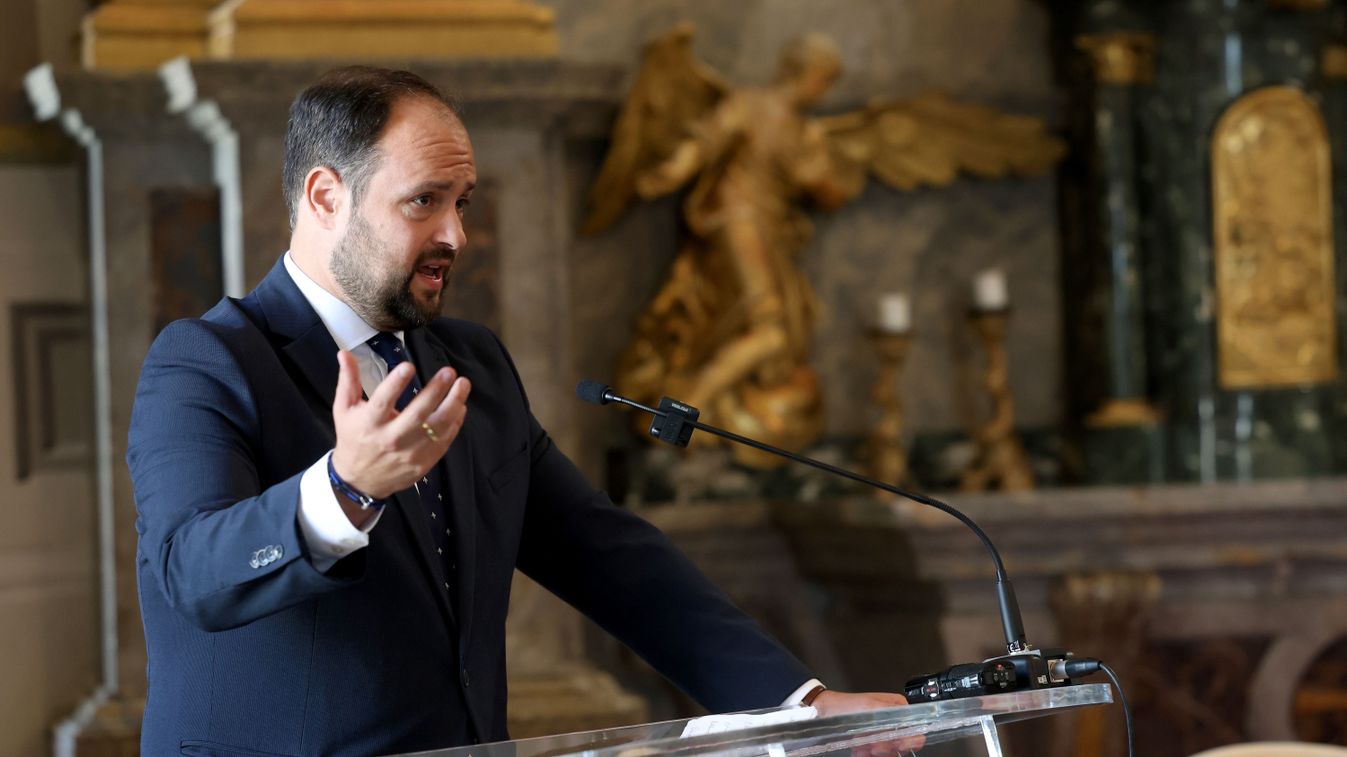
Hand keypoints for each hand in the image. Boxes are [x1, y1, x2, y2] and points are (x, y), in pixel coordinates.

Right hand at [330, 350, 470, 499]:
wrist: (360, 480)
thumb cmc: (353, 437)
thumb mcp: (344, 409)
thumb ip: (348, 380)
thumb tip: (344, 353)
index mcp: (369, 423)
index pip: (382, 402)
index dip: (395, 383)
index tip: (408, 366)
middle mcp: (390, 439)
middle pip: (417, 414)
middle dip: (435, 391)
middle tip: (449, 371)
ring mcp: (410, 453)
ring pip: (437, 428)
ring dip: (454, 404)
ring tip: (463, 384)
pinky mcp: (423, 462)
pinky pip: (444, 441)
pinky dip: (455, 423)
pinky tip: (460, 405)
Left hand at [812, 691, 923, 755]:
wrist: (825, 710)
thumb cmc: (847, 706)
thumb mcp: (871, 707)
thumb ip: (893, 716)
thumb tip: (911, 726)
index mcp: (900, 709)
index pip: (916, 730)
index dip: (907, 741)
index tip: (894, 745)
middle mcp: (895, 721)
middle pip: (902, 744)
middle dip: (886, 748)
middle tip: (871, 747)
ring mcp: (884, 733)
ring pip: (889, 752)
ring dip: (874, 752)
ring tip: (861, 748)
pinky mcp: (873, 742)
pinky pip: (878, 754)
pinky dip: (867, 754)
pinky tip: (858, 751)